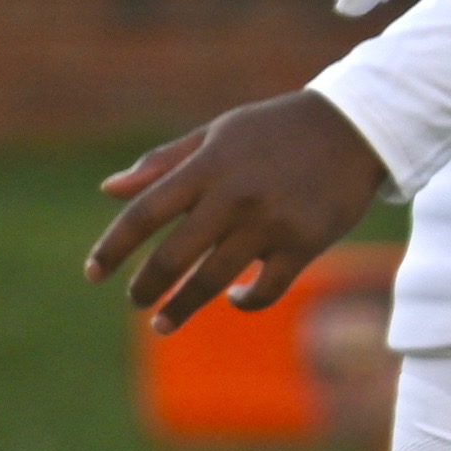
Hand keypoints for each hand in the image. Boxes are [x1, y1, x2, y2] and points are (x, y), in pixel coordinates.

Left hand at [87, 94, 388, 331]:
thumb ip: (164, 162)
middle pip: (173, 256)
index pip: (144, 213)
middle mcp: (234, 197)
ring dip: (182, 308)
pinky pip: (266, 288)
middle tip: (136, 302)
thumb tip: (108, 190)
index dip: (113, 247)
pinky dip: (245, 301)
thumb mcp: (217, 134)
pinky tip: (236, 299)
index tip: (93, 273)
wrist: (357, 127)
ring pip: (213, 281)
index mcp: (207, 167)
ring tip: (163, 323)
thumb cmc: (277, 129)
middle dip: (146, 287)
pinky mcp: (305, 243)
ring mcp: (271, 223)